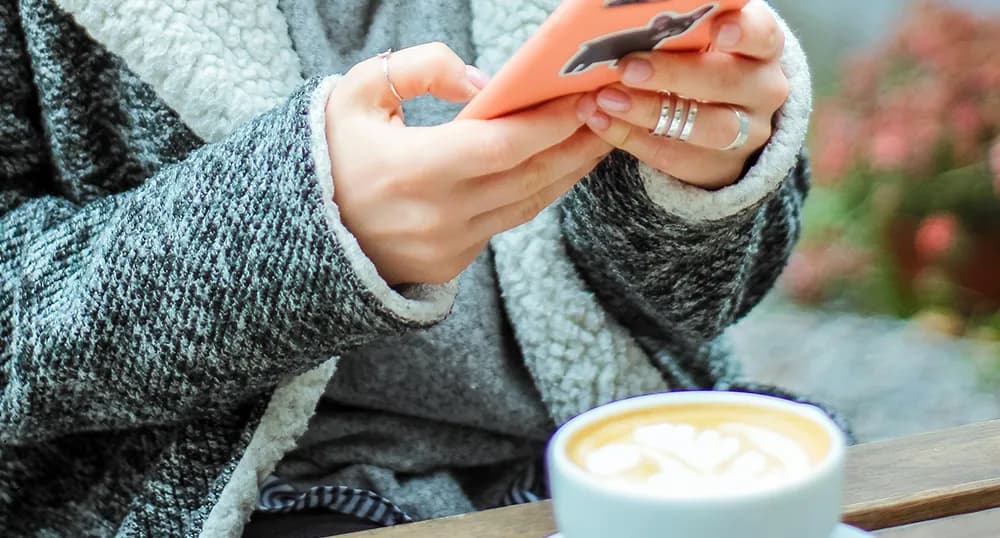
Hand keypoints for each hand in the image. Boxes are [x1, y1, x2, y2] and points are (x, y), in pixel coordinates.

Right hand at [327, 43, 611, 285]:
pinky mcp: (452, 263)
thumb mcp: (358, 93)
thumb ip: (422, 70)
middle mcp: (439, 215)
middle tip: (609, 113)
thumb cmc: (329, 154)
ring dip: (567, 172)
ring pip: (527, 204)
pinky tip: (553, 168)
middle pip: (530, 177)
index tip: (583, 96)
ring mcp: (448, 246)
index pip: (504, 145)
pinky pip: (506, 222)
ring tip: (596, 139)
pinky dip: (534, 193)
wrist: (297, 231)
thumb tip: (485, 83)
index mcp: (413, 170)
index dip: (551, 122)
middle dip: (576, 144)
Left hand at [576, 0, 788, 188]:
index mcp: (763, 46)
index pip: (762, 35)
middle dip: (675, 74)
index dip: (742, 32)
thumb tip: (628, 9)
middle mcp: (763, 89)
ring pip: (706, 127)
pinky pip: (675, 156)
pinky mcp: (719, 167)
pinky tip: (600, 122)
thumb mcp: (700, 41)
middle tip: (628, 68)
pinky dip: (632, 139)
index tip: (716, 30)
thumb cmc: (701, 61)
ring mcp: (747, 133)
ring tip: (606, 99)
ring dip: (650, 112)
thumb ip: (680, 27)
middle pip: (728, 82)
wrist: (719, 119)